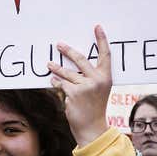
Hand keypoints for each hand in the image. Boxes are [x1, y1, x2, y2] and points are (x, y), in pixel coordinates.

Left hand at [48, 25, 111, 146]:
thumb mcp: (98, 90)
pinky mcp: (74, 93)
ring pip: (67, 73)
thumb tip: (75, 64)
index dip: (101, 40)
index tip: (97, 27)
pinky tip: (53, 82)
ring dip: (56, 68)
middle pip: (81, 59)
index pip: (105, 55)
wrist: (92, 128)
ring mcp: (86, 86)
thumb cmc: (95, 108)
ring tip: (49, 64)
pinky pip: (61, 84)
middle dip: (68, 51)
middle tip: (59, 44)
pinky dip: (56, 83)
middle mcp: (98, 80)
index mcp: (106, 77)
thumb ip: (90, 77)